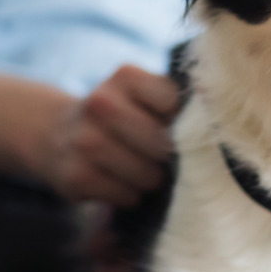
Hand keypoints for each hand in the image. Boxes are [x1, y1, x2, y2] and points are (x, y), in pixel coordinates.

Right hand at [34, 65, 179, 205]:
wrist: (58, 133)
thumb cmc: (120, 116)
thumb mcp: (144, 95)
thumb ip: (178, 100)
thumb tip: (212, 109)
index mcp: (126, 76)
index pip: (175, 104)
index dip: (181, 122)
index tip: (171, 125)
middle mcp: (100, 103)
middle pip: (162, 143)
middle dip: (166, 155)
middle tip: (158, 154)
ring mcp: (84, 140)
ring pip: (147, 175)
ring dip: (149, 179)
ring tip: (138, 169)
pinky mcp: (76, 176)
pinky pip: (127, 196)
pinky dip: (130, 195)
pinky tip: (118, 181)